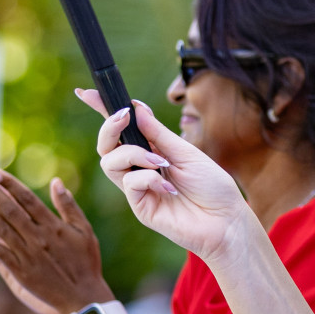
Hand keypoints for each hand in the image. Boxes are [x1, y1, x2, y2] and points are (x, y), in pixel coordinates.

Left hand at [0, 169, 111, 313]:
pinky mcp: (20, 272)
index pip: (27, 199)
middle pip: (10, 210)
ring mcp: (28, 255)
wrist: (83, 297)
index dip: (9, 185)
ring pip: (1, 229)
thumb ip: (69, 207)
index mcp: (54, 226)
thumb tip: (57, 182)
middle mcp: (38, 238)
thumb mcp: (85, 231)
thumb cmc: (86, 263)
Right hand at [87, 93, 247, 263]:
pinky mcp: (141, 207)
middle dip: (109, 126)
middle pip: (106, 145)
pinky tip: (168, 186)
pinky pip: (128, 183)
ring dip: (131, 153)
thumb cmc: (212, 187)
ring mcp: (139, 189)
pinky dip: (146, 177)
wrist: (227, 220)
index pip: (122, 129)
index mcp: (153, 151)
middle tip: (125, 117)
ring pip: (109, 162)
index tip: (87, 93)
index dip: (103, 110)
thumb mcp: (187, 153)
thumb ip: (159, 134)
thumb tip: (135, 107)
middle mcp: (140, 169)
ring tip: (159, 161)